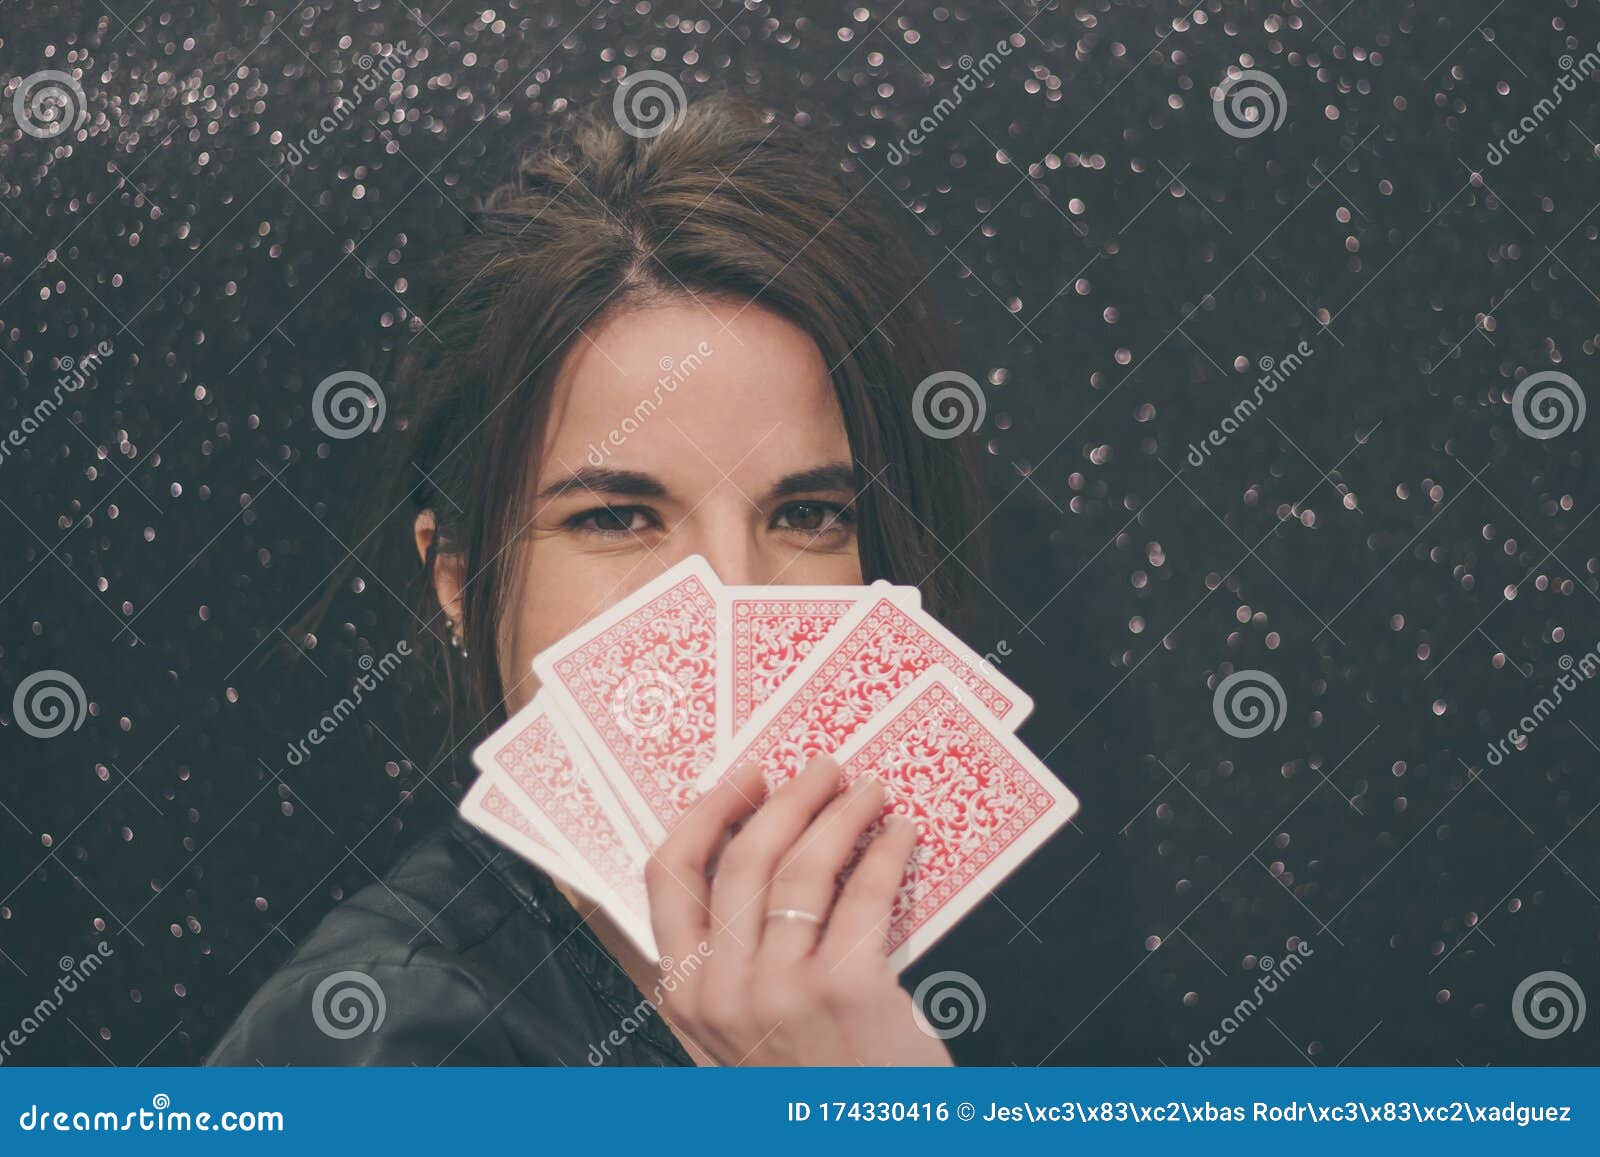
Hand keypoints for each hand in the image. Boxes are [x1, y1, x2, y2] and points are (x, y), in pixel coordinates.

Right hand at [646, 756, 952, 1065]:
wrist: (858, 1151)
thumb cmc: (811, 1093)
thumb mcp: (742, 1035)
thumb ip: (735, 961)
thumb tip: (766, 856)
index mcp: (684, 994)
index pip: (667, 876)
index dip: (706, 812)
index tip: (744, 780)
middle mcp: (721, 990)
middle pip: (741, 857)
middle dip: (785, 799)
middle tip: (823, 770)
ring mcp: (781, 990)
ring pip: (803, 866)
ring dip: (841, 814)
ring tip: (870, 793)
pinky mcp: (847, 989)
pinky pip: (865, 893)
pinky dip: (887, 853)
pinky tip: (902, 837)